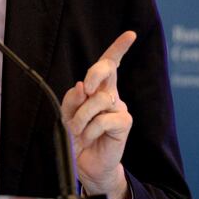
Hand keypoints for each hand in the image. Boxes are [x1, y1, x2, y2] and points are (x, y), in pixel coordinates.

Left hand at [61, 31, 136, 198]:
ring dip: (82, 115)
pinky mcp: (124, 123)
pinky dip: (91, 128)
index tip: (130, 34)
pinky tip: (90, 137)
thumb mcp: (67, 116)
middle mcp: (111, 95)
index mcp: (98, 89)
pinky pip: (104, 119)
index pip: (110, 65)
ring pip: (99, 99)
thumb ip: (72, 99)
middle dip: (96, 73)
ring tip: (78, 129)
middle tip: (86, 87)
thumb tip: (82, 86)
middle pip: (108, 70)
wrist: (85, 164)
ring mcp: (119, 108)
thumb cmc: (77, 138)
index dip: (119, 48)